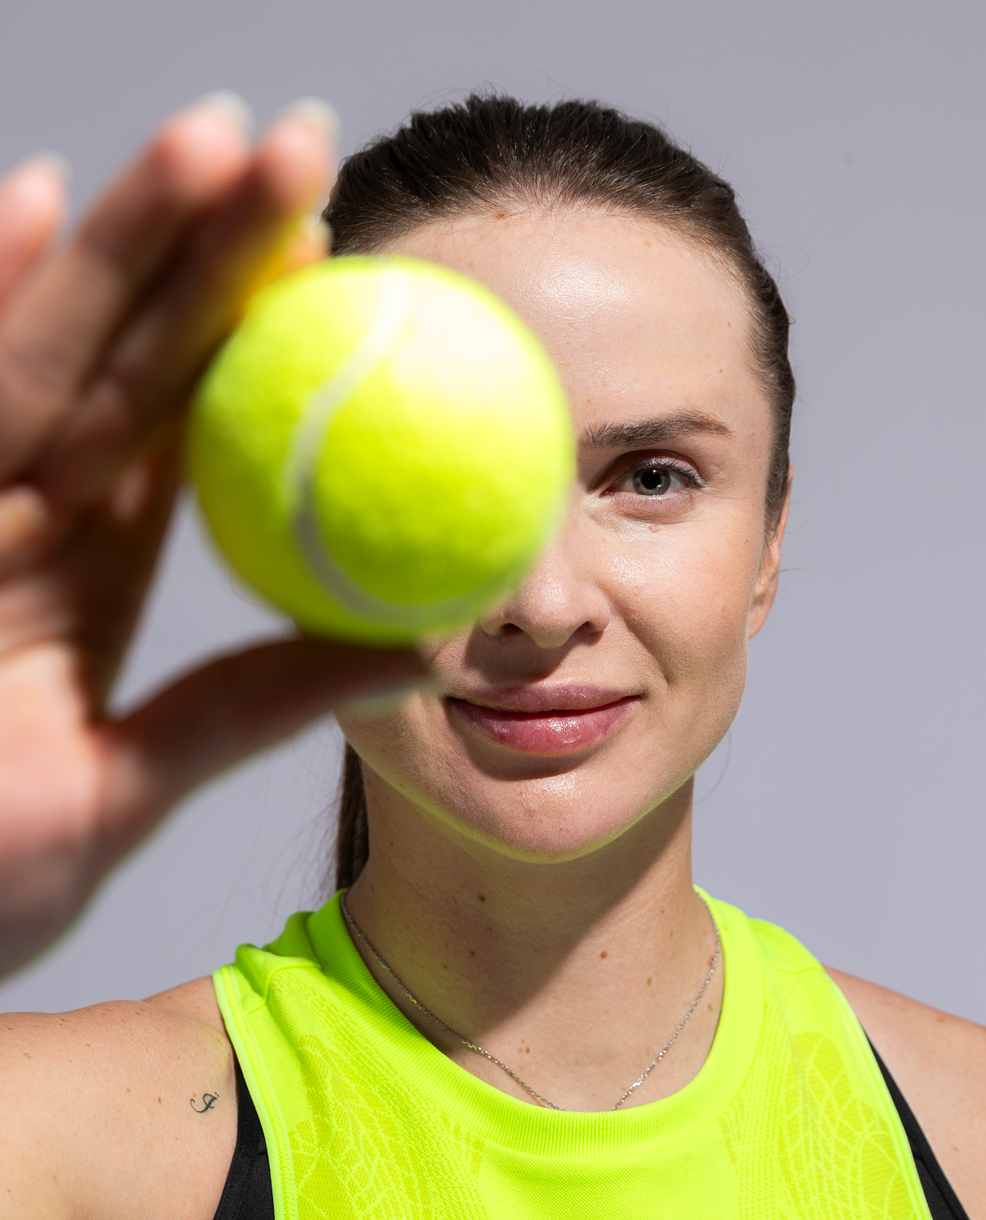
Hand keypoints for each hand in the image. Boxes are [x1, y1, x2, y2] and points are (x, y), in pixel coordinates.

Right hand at [0, 99, 422, 975]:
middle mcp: (12, 520)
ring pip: (44, 356)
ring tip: (210, 138)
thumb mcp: (124, 789)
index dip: (254, 334)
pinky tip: (31, 201)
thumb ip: (244, 709)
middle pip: (122, 359)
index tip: (338, 255)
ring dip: (119, 244)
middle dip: (206, 247)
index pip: (182, 424)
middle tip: (297, 148)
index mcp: (76, 572)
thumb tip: (419, 654)